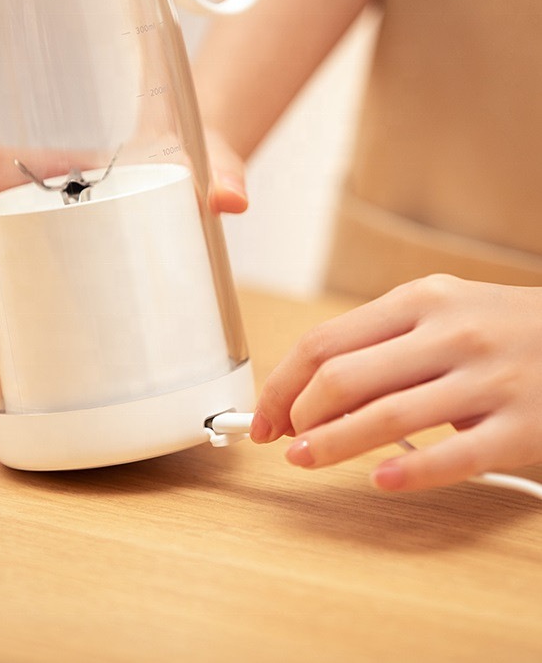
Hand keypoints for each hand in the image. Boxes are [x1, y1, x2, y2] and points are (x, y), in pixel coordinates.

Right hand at [0, 133, 248, 424]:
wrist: (186, 173)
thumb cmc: (179, 155)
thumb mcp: (200, 155)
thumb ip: (220, 168)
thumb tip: (233, 201)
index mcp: (47, 168)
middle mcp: (29, 214)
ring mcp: (37, 256)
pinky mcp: (57, 291)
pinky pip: (16, 324)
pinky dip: (4, 365)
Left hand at [250, 274, 541, 491]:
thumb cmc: (495, 325)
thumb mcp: (436, 310)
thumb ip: (377, 342)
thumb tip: (308, 389)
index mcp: (418, 301)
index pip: (324, 343)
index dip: (282, 383)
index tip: (266, 413)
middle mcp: (449, 335)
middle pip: (343, 378)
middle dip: (298, 414)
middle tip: (283, 439)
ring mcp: (487, 380)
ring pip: (387, 418)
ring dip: (331, 444)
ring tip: (304, 458)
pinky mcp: (521, 427)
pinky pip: (455, 457)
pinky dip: (410, 473)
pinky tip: (379, 482)